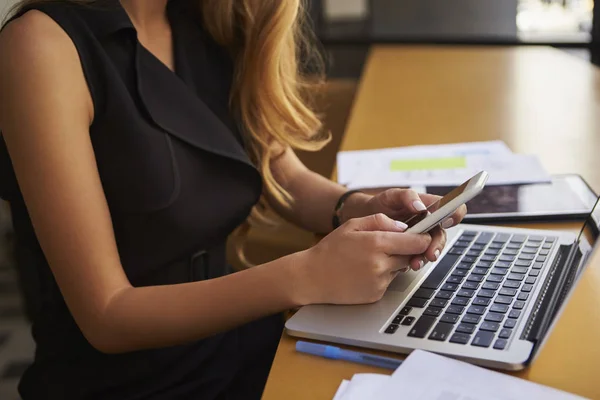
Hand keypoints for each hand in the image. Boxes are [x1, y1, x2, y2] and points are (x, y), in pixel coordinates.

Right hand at [295, 213, 431, 304]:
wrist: (311, 278)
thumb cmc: (330, 250)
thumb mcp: (352, 225)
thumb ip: (380, 221)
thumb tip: (403, 226)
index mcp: (376, 243)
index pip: (417, 241)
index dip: (424, 237)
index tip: (424, 235)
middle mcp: (381, 264)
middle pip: (411, 256)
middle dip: (406, 250)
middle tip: (389, 245)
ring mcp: (379, 282)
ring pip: (400, 269)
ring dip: (393, 263)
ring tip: (369, 259)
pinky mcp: (376, 295)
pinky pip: (388, 282)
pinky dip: (382, 276)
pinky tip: (363, 272)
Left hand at [343, 189, 466, 268]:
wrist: (363, 219)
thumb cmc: (380, 204)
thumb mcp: (391, 195)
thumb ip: (407, 196)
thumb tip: (420, 206)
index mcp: (429, 206)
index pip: (452, 208)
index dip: (454, 214)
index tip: (446, 221)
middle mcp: (429, 222)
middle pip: (442, 234)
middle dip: (438, 244)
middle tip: (431, 253)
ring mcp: (421, 236)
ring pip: (432, 248)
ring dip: (426, 256)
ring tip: (416, 262)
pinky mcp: (411, 248)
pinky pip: (419, 256)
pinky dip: (415, 261)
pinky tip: (408, 263)